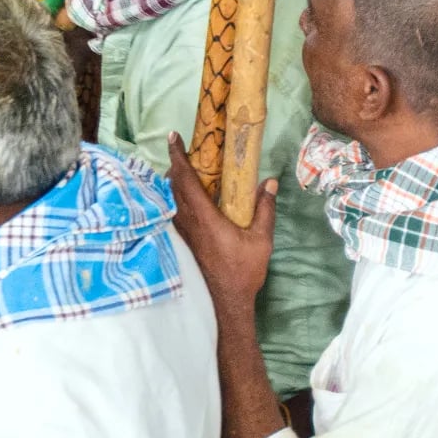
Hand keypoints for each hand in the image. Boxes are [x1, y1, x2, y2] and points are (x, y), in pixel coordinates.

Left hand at [162, 135, 277, 318]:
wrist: (225, 301)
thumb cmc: (242, 271)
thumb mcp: (261, 240)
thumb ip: (264, 209)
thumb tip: (269, 182)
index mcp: (203, 216)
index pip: (184, 179)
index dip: (177, 155)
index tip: (173, 137)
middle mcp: (186, 221)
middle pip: (171, 184)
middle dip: (175, 164)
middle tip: (186, 151)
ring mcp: (180, 232)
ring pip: (169, 198)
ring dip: (173, 181)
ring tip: (187, 171)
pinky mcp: (180, 241)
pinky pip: (171, 211)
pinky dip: (174, 197)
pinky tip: (186, 199)